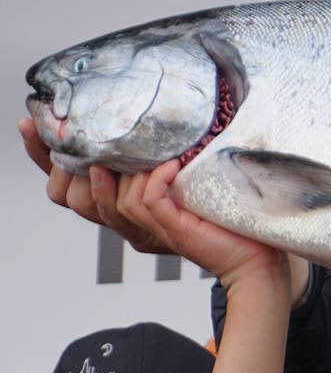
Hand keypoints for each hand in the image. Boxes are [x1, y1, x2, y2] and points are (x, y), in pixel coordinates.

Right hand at [19, 117, 303, 298]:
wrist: (257, 256)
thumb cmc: (222, 216)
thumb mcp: (181, 177)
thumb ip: (153, 156)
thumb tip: (141, 115)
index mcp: (122, 205)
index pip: (65, 184)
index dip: (42, 156)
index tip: (30, 123)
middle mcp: (127, 221)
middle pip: (72, 196)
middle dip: (72, 165)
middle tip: (85, 134)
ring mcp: (146, 230)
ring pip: (109, 199)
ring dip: (122, 170)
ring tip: (141, 146)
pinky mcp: (170, 232)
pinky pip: (145, 202)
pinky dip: (154, 180)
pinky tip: (172, 165)